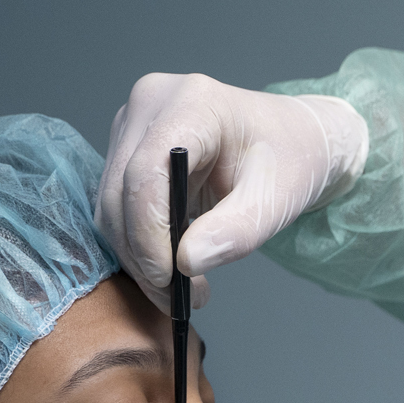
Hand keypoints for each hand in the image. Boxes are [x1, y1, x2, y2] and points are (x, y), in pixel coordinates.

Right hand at [96, 73, 367, 311]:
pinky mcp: (128, 148)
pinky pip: (117, 206)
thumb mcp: (276, 200)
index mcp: (193, 102)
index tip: (169, 278)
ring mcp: (135, 124)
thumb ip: (236, 231)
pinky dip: (138, 244)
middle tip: (178, 300)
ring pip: (110, 204)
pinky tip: (172, 267)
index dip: (149, 232)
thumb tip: (186, 262)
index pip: (147, 173)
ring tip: (181, 290)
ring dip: (137, 256)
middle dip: (143, 255)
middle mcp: (152, 104)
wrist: (293, 141)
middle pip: (120, 192)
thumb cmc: (290, 160)